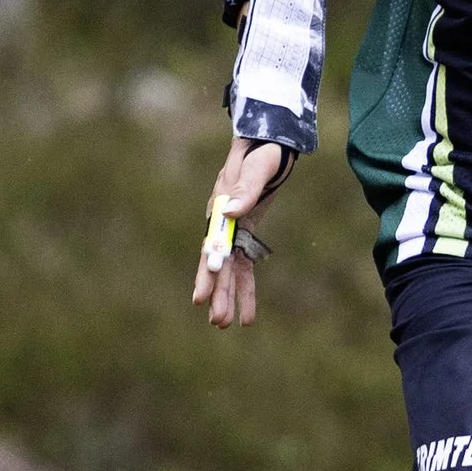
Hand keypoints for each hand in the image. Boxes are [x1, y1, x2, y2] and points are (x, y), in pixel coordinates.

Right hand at [191, 139, 287, 327]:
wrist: (269, 144)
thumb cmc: (261, 152)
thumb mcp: (257, 167)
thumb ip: (246, 189)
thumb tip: (232, 212)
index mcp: (219, 208)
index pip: (211, 245)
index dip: (207, 271)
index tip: (202, 295)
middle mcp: (221, 224)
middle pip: (216, 264)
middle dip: (216, 292)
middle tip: (215, 320)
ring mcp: (232, 232)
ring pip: (228, 271)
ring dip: (227, 296)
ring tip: (224, 325)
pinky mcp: (245, 235)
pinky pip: (244, 267)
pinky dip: (245, 289)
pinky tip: (247, 314)